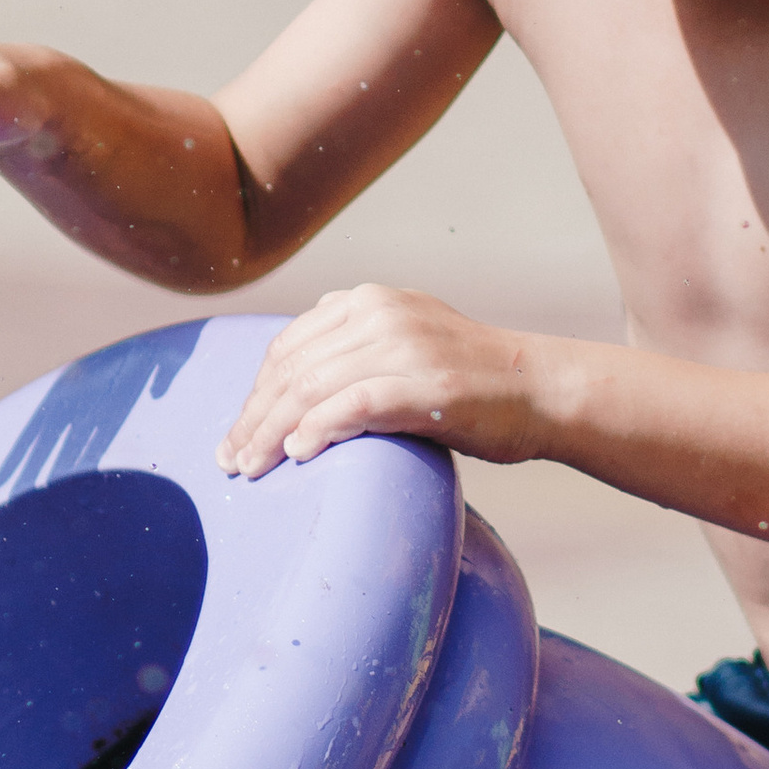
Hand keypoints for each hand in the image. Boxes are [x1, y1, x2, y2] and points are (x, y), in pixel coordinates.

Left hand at [218, 284, 543, 476]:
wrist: (539, 387)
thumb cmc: (471, 378)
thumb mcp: (406, 342)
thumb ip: (355, 349)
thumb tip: (296, 389)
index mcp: (369, 300)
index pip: (289, 346)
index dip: (254, 393)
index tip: (237, 433)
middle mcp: (380, 313)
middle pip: (292, 369)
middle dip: (253, 418)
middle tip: (229, 461)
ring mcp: (403, 346)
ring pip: (312, 388)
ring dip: (272, 432)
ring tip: (250, 468)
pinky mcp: (425, 384)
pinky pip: (355, 405)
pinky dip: (318, 428)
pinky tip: (297, 453)